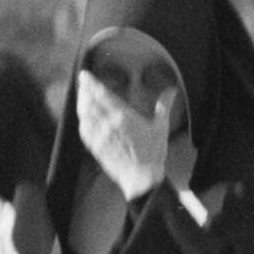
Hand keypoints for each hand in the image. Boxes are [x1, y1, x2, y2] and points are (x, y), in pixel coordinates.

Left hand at [76, 69, 170, 200]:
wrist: (142, 178)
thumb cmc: (153, 153)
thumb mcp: (161, 127)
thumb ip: (163, 106)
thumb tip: (171, 90)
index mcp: (124, 117)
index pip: (102, 95)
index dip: (91, 83)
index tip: (85, 75)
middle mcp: (108, 125)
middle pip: (90, 103)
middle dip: (84, 90)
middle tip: (83, 82)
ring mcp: (100, 137)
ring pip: (85, 115)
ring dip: (82, 103)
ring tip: (82, 95)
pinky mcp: (96, 148)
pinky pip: (84, 131)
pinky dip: (82, 120)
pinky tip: (83, 116)